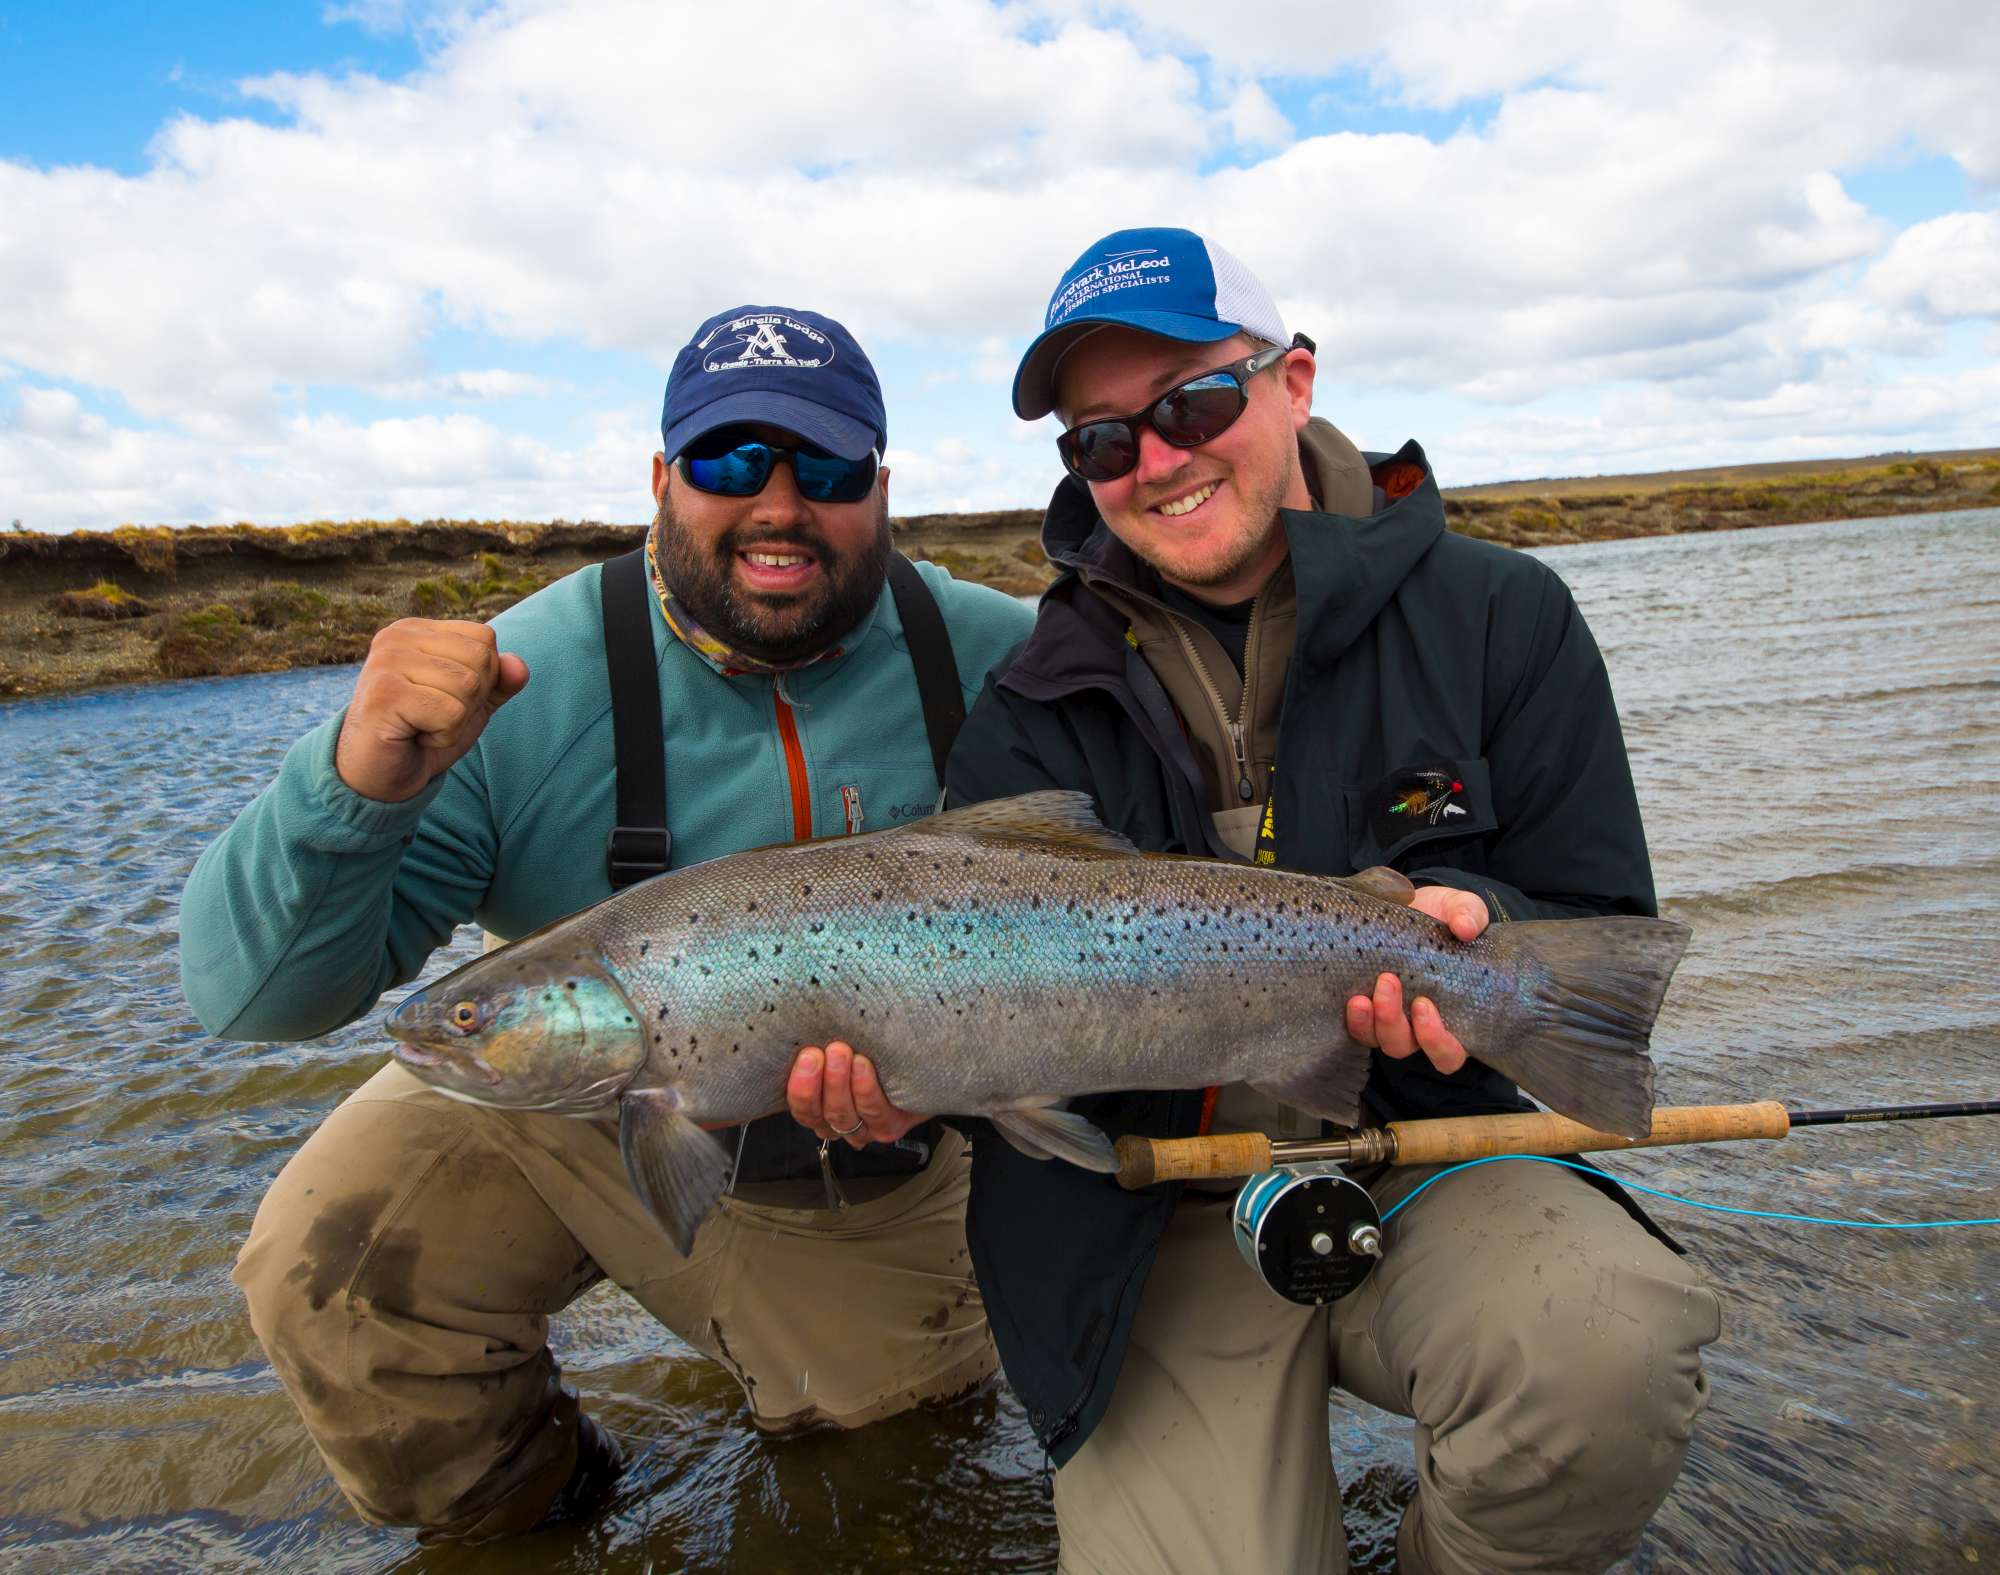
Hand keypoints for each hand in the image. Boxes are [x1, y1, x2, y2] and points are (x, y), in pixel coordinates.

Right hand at [335, 619, 529, 801]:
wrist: (378, 776)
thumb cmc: (423, 733)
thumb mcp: (470, 704)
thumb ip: (498, 682)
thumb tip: (520, 666)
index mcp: (416, 630)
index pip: (484, 637)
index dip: (483, 678)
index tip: (446, 698)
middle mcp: (397, 637)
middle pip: (480, 658)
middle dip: (472, 699)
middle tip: (435, 716)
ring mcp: (386, 662)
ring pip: (468, 685)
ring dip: (456, 720)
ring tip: (423, 725)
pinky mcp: (384, 694)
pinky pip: (450, 712)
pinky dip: (443, 735)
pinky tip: (415, 736)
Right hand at [786, 1041, 930, 1147]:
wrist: (922, 1063)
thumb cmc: (871, 1049)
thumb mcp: (842, 1043)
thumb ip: (820, 1040)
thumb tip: (798, 1012)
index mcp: (817, 1104)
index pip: (799, 1105)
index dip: (797, 1086)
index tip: (803, 1056)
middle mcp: (835, 1120)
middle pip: (815, 1114)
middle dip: (812, 1084)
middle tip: (815, 1053)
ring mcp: (863, 1127)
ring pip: (842, 1115)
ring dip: (838, 1083)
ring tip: (839, 1053)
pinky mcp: (889, 1126)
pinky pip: (874, 1113)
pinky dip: (865, 1090)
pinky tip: (863, 1066)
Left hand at [1344, 886, 1490, 1074]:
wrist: (1408, 906)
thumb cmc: (1441, 917)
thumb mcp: (1460, 908)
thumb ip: (1470, 915)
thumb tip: (1467, 928)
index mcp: (1452, 1013)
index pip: (1449, 1053)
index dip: (1437, 1042)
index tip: (1423, 1005)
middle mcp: (1418, 1025)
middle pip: (1405, 1047)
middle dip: (1393, 1023)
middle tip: (1388, 982)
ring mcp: (1389, 1018)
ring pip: (1379, 1041)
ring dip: (1370, 1023)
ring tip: (1361, 997)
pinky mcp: (1365, 1008)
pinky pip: (1357, 1029)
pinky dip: (1353, 1020)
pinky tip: (1351, 1000)